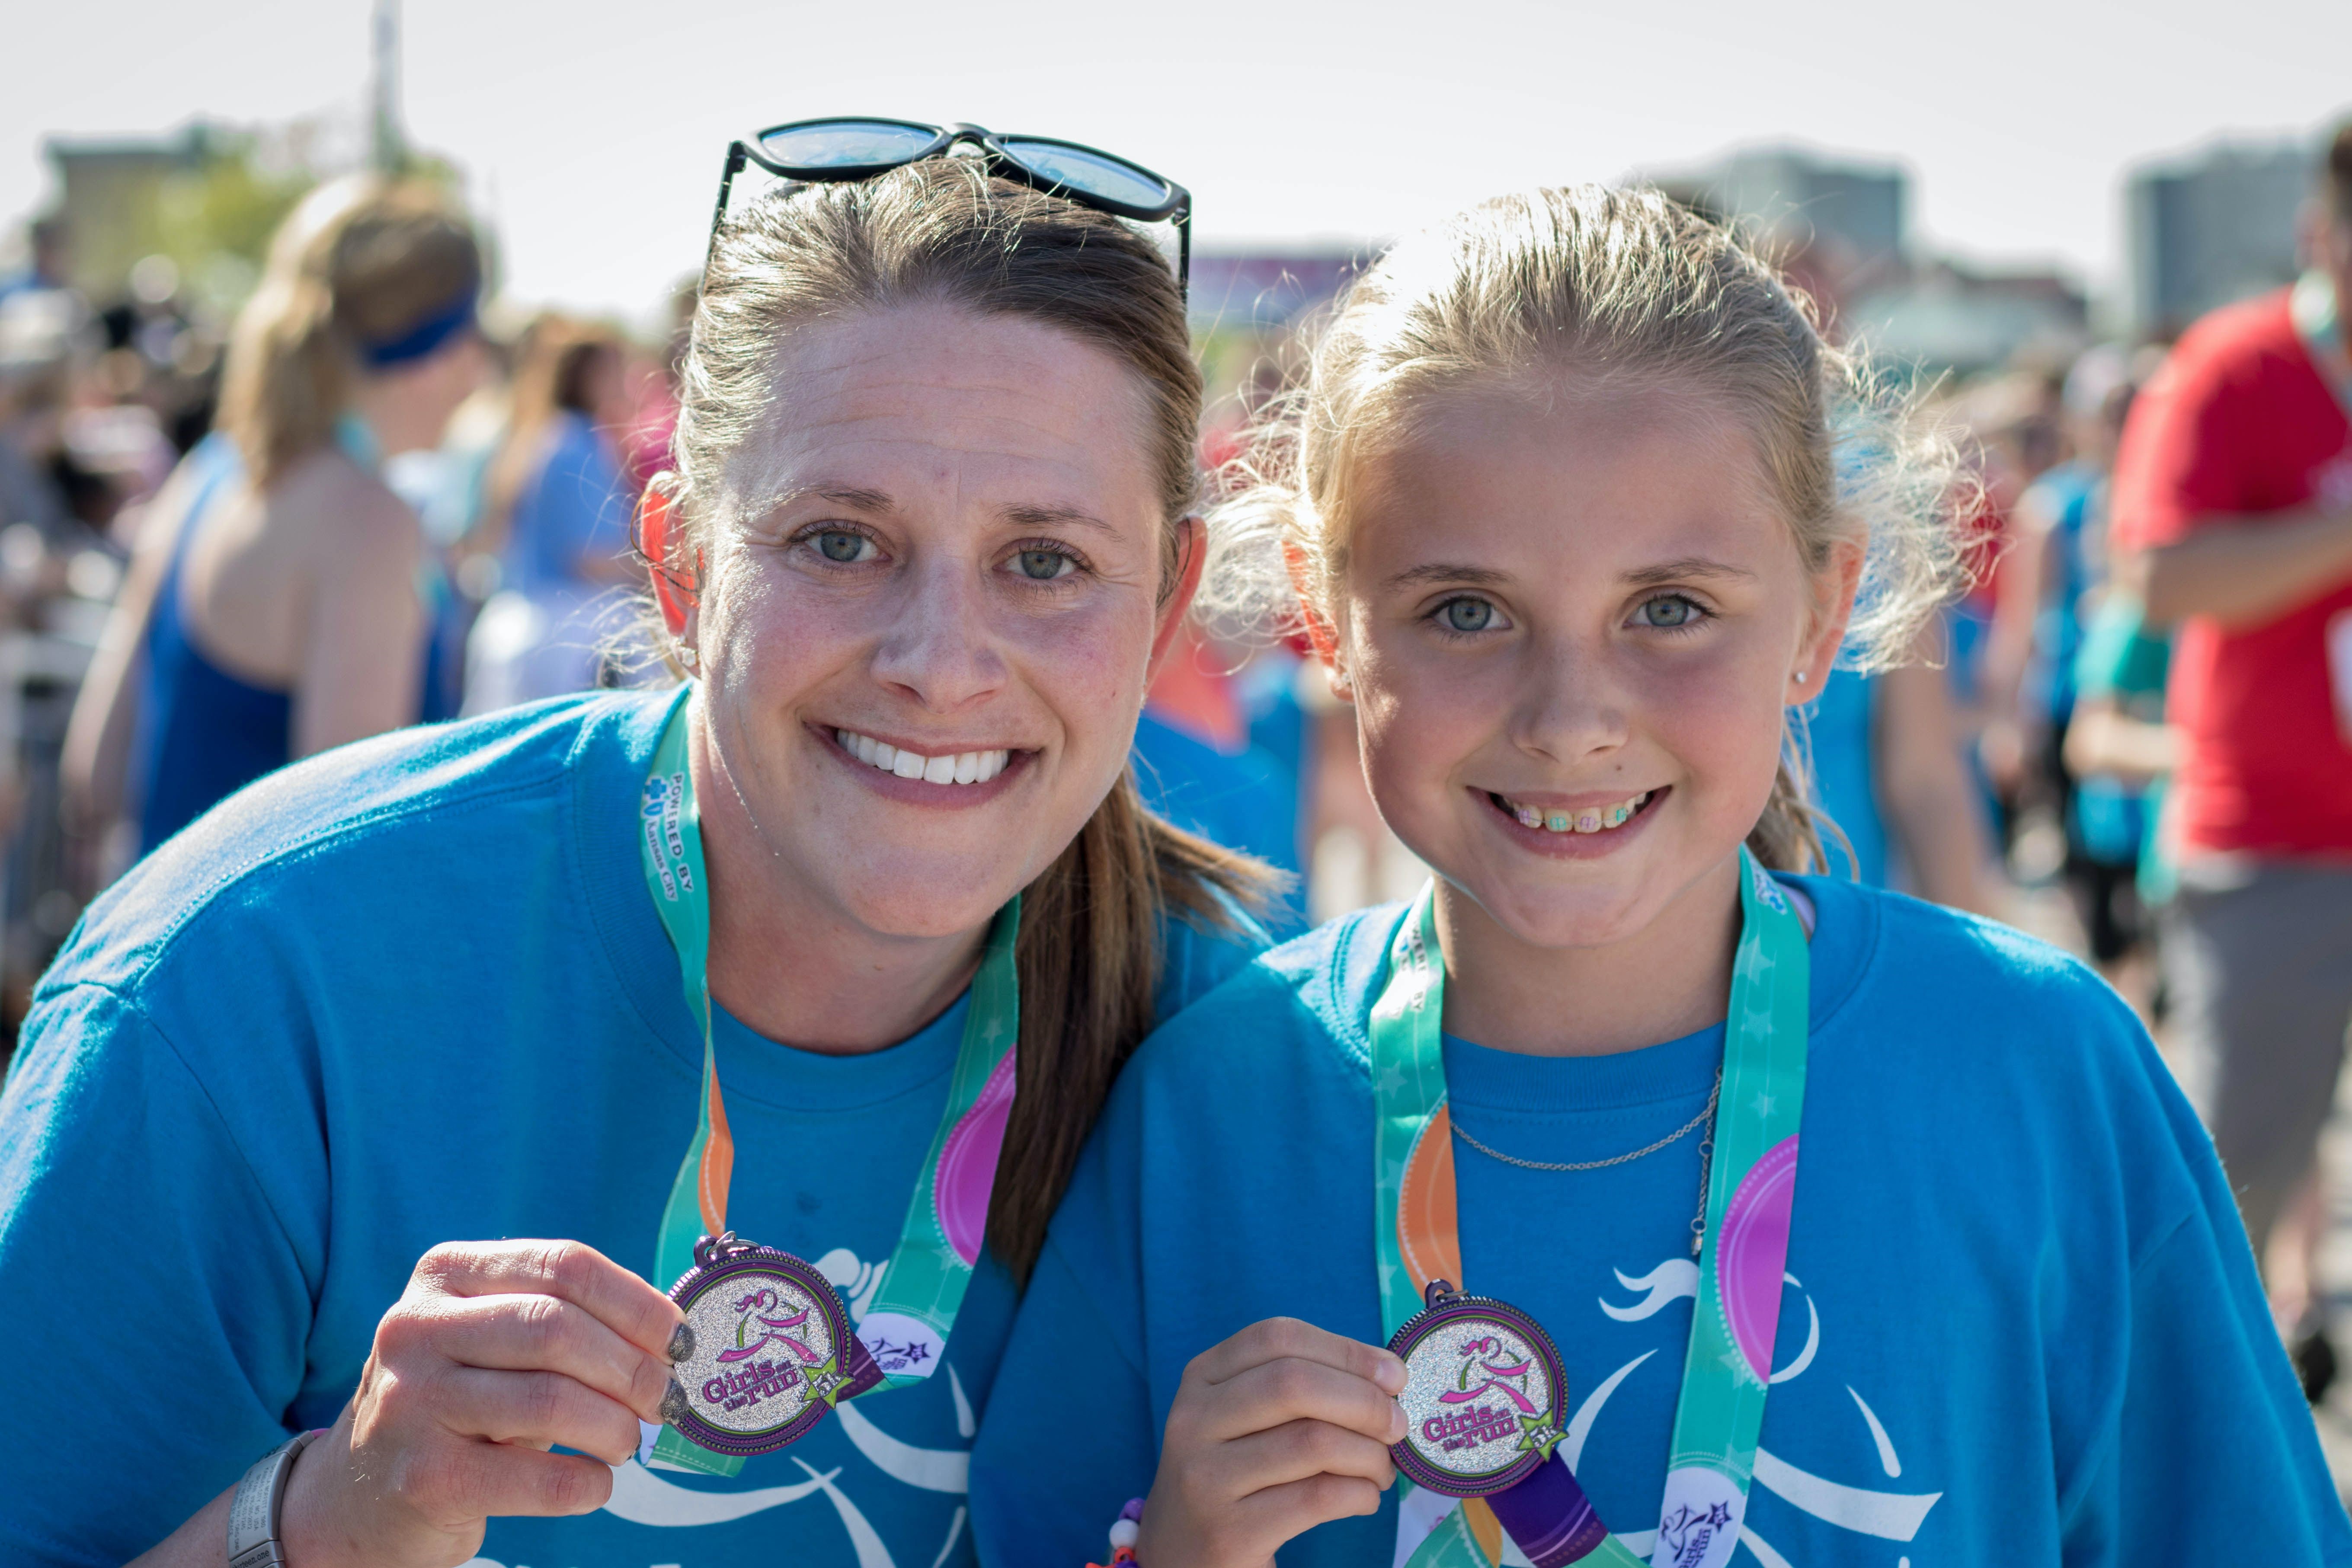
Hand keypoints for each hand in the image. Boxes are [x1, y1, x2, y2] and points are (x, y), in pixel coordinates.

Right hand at [281, 1240, 683, 1567]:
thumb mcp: (493, 1341)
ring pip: (551, 1401)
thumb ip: (565, 1322)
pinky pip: (536, 1477)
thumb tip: (671, 1337)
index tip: (679, 1338)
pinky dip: (586, 1484)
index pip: (565, 1266)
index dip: (637, 1302)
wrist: (358, 1496)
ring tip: (628, 1443)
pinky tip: (593, 1484)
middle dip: (633, 1368)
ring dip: (615, 1427)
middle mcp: (416, 1328)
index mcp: (445, 1275)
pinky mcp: (421, 1477)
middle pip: (558, 1328)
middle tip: (665, 1399)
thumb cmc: (458, 1406)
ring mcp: (410, 1402)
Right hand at [1136, 1317, 1407, 1567]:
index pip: (1278, 1337)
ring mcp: (1205, 1478)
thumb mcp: (1245, 1421)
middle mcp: (1193, 1420)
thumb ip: (1300, 1391)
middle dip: (1365, 1401)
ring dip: (1369, 1455)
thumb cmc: (1234, 1478)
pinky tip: (1364, 1499)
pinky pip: (1317, 1498)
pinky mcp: (1228, 1532)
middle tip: (1398, 1427)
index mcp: (1202, 1378)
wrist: (1182, 1559)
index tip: (1394, 1375)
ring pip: (1312, 1442)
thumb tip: (1388, 1377)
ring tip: (1382, 1471)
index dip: (1347, 1351)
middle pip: (1295, 1383)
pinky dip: (1359, 1495)